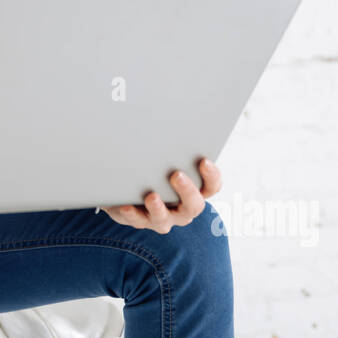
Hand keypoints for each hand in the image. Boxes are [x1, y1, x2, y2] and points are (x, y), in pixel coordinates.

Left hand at [99, 158, 221, 233]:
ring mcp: (163, 218)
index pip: (211, 187)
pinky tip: (126, 204)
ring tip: (151, 196)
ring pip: (164, 219)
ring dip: (159, 208)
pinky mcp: (140, 220)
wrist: (128, 187)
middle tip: (177, 175)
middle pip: (193, 206)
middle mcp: (182, 208)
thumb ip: (173, 147)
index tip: (204, 161)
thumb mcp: (166, 157)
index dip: (211, 176)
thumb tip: (173, 117)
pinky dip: (132, 213)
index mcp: (195, 190)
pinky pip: (137, 220)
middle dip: (187, 191)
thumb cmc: (155, 167)